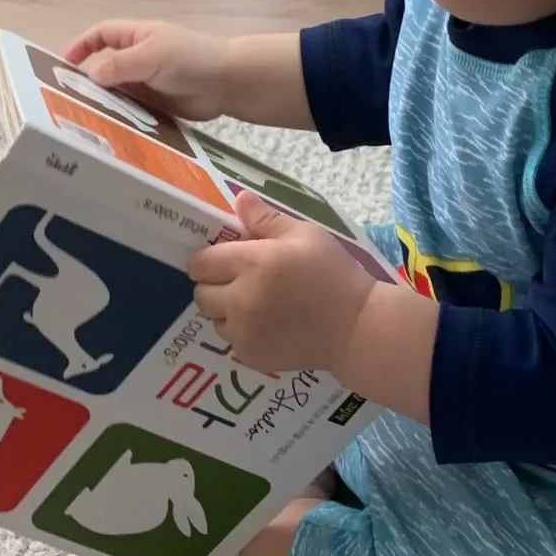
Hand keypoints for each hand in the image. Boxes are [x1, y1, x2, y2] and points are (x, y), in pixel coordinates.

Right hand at [62, 19, 231, 122]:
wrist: (228, 83)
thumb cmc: (190, 59)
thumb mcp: (150, 56)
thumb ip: (119, 65)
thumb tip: (89, 75)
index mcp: (137, 37)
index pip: (101, 35)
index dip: (82, 46)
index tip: (63, 64)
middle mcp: (139, 59)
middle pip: (105, 68)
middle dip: (87, 82)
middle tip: (65, 102)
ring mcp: (148, 83)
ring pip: (117, 93)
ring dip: (103, 104)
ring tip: (82, 122)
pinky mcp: (157, 105)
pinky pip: (132, 111)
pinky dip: (120, 119)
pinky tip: (108, 132)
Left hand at [189, 193, 375, 375]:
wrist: (356, 327)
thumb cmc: (333, 273)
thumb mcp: (306, 235)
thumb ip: (266, 218)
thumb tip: (238, 199)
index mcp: (252, 263)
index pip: (200, 263)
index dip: (210, 259)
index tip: (226, 259)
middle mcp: (240, 299)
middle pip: (200, 293)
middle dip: (215, 285)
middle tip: (243, 282)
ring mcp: (243, 332)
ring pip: (214, 319)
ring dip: (228, 311)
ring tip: (258, 306)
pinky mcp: (251, 356)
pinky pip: (232, 341)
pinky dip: (243, 333)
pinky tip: (269, 326)